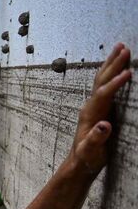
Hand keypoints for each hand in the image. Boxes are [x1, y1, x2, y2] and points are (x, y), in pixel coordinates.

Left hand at [71, 43, 131, 173]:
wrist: (80, 162)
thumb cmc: (86, 157)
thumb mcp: (90, 151)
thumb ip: (96, 138)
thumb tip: (104, 125)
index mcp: (89, 114)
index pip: (103, 94)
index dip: (115, 83)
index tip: (128, 73)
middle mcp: (90, 105)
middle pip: (102, 80)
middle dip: (113, 64)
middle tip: (125, 47)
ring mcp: (94, 105)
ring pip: (102, 79)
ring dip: (111, 63)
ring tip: (121, 47)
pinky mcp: (100, 107)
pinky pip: (106, 85)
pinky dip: (112, 73)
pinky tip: (118, 66)